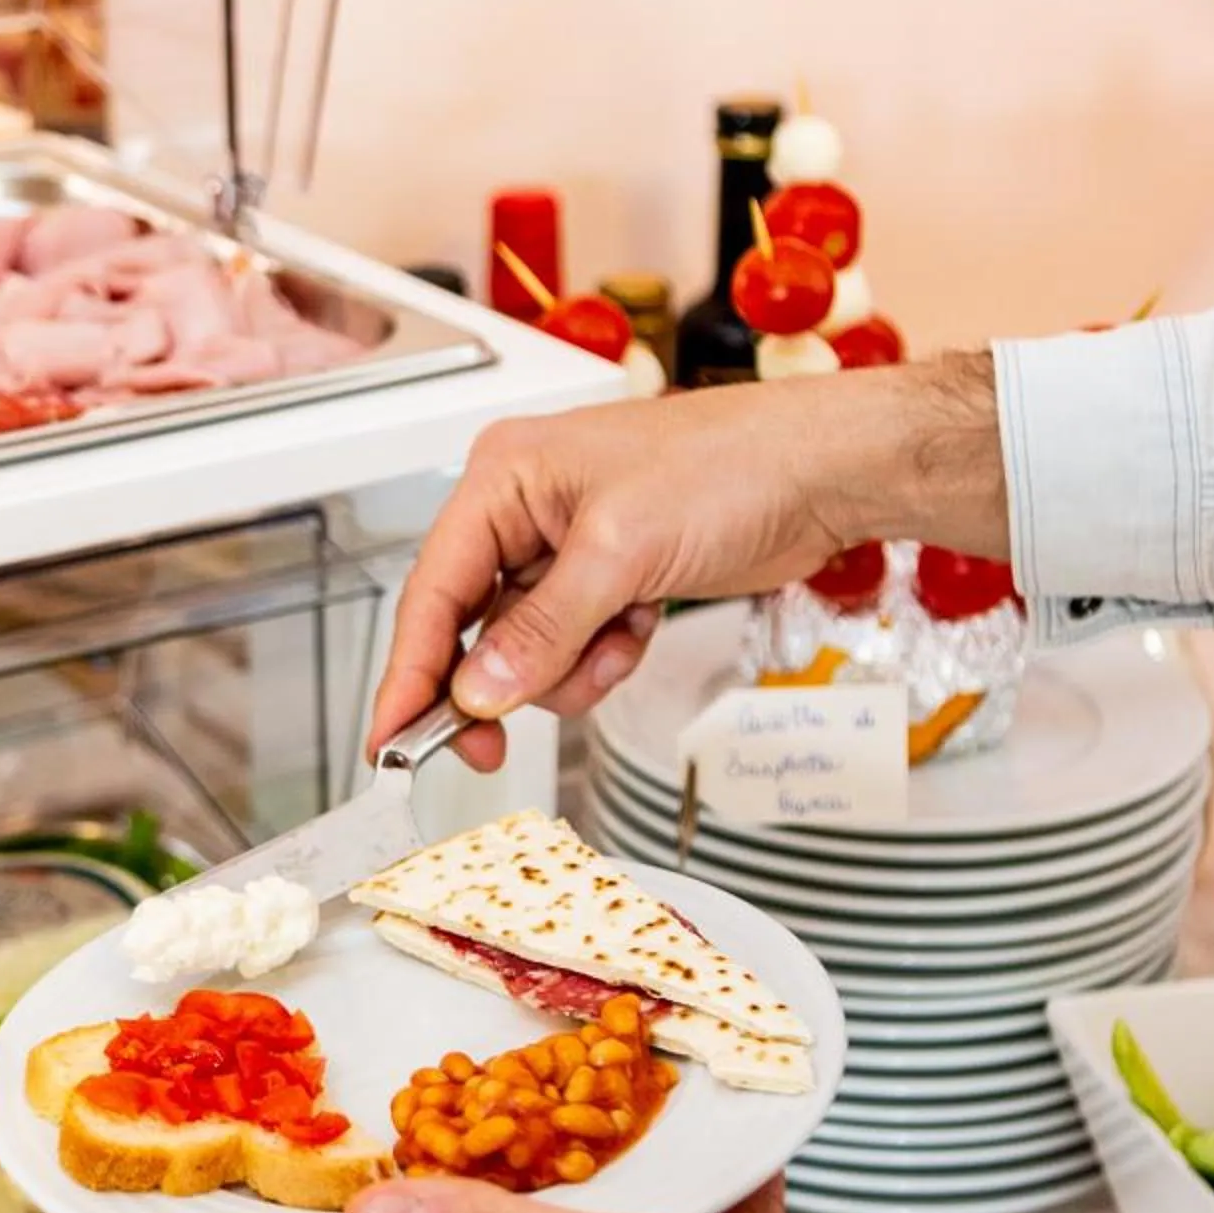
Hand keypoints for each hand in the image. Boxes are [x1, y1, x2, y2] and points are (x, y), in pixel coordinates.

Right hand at [369, 356, 1008, 768]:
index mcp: (502, 480)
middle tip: (491, 745)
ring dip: (566, 672)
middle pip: (468, 629)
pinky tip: (639, 632)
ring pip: (521, 652)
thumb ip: (542, 630)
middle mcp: (521, 512)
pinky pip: (569, 649)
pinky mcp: (605, 579)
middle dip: (498, 681)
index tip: (388, 740)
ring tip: (617, 644)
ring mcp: (564, 548)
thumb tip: (479, 691)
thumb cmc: (733, 467)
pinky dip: (600, 660)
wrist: (825, 472)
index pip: (430, 591)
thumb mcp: (621, 553)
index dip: (408, 674)